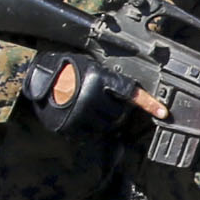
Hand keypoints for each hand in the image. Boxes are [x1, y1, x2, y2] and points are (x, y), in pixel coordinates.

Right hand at [48, 57, 170, 120]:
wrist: (37, 79)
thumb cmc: (66, 68)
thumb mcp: (92, 65)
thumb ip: (112, 79)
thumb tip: (132, 93)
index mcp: (98, 79)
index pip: (130, 93)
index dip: (148, 103)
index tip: (162, 112)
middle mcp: (91, 97)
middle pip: (120, 114)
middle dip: (119, 110)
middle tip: (106, 102)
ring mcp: (80, 114)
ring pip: (108, 126)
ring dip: (106, 121)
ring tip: (93, 109)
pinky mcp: (70, 127)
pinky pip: (91, 134)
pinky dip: (92, 128)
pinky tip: (84, 117)